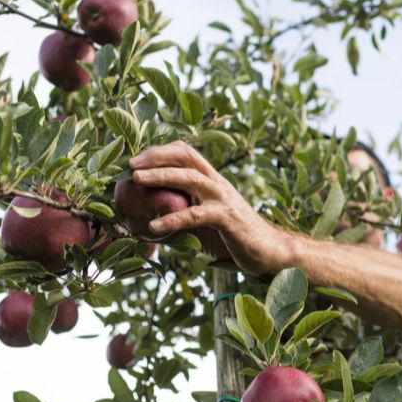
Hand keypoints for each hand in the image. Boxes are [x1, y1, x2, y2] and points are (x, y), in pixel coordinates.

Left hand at [128, 141, 292, 273]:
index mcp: (213, 180)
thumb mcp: (205, 220)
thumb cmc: (235, 237)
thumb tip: (147, 217)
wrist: (270, 250)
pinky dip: (172, 219)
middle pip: (186, 156)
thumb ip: (183, 212)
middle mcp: (218, 183)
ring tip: (137, 181)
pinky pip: (195, 215)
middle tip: (131, 164)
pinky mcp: (227, 218)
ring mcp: (223, 199)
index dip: (160, 151)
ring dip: (161, 176)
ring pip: (190, 178)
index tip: (137, 159)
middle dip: (156, 156)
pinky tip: (153, 226)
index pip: (186, 152)